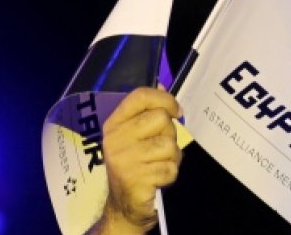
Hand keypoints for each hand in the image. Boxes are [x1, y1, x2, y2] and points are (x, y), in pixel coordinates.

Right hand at [96, 87, 181, 233]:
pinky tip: (158, 179)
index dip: (164, 99)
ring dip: (172, 157)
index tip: (176, 110)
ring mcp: (124, 161)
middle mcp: (115, 140)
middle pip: (160, 118)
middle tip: (162, 147)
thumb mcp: (133, 136)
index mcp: (114, 124)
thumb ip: (146, 112)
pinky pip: (170, 168)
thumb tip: (162, 85)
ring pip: (169, 144)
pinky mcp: (135, 180)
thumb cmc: (134, 166)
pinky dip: (170, 174)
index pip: (140, 96)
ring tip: (160, 164)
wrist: (123, 206)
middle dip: (170, 133)